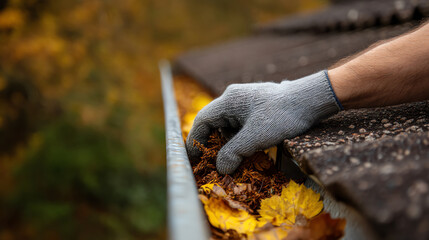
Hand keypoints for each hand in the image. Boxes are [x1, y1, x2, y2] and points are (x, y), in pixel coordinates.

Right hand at [186, 71, 341, 173]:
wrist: (312, 99)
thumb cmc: (283, 115)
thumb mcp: (256, 137)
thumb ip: (234, 152)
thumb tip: (220, 168)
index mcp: (228, 101)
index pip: (202, 121)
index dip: (194, 140)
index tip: (193, 159)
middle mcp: (234, 98)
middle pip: (214, 123)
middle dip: (211, 144)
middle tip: (211, 163)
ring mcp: (246, 102)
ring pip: (228, 125)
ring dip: (226, 143)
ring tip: (230, 160)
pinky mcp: (257, 107)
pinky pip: (240, 124)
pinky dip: (238, 138)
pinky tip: (246, 150)